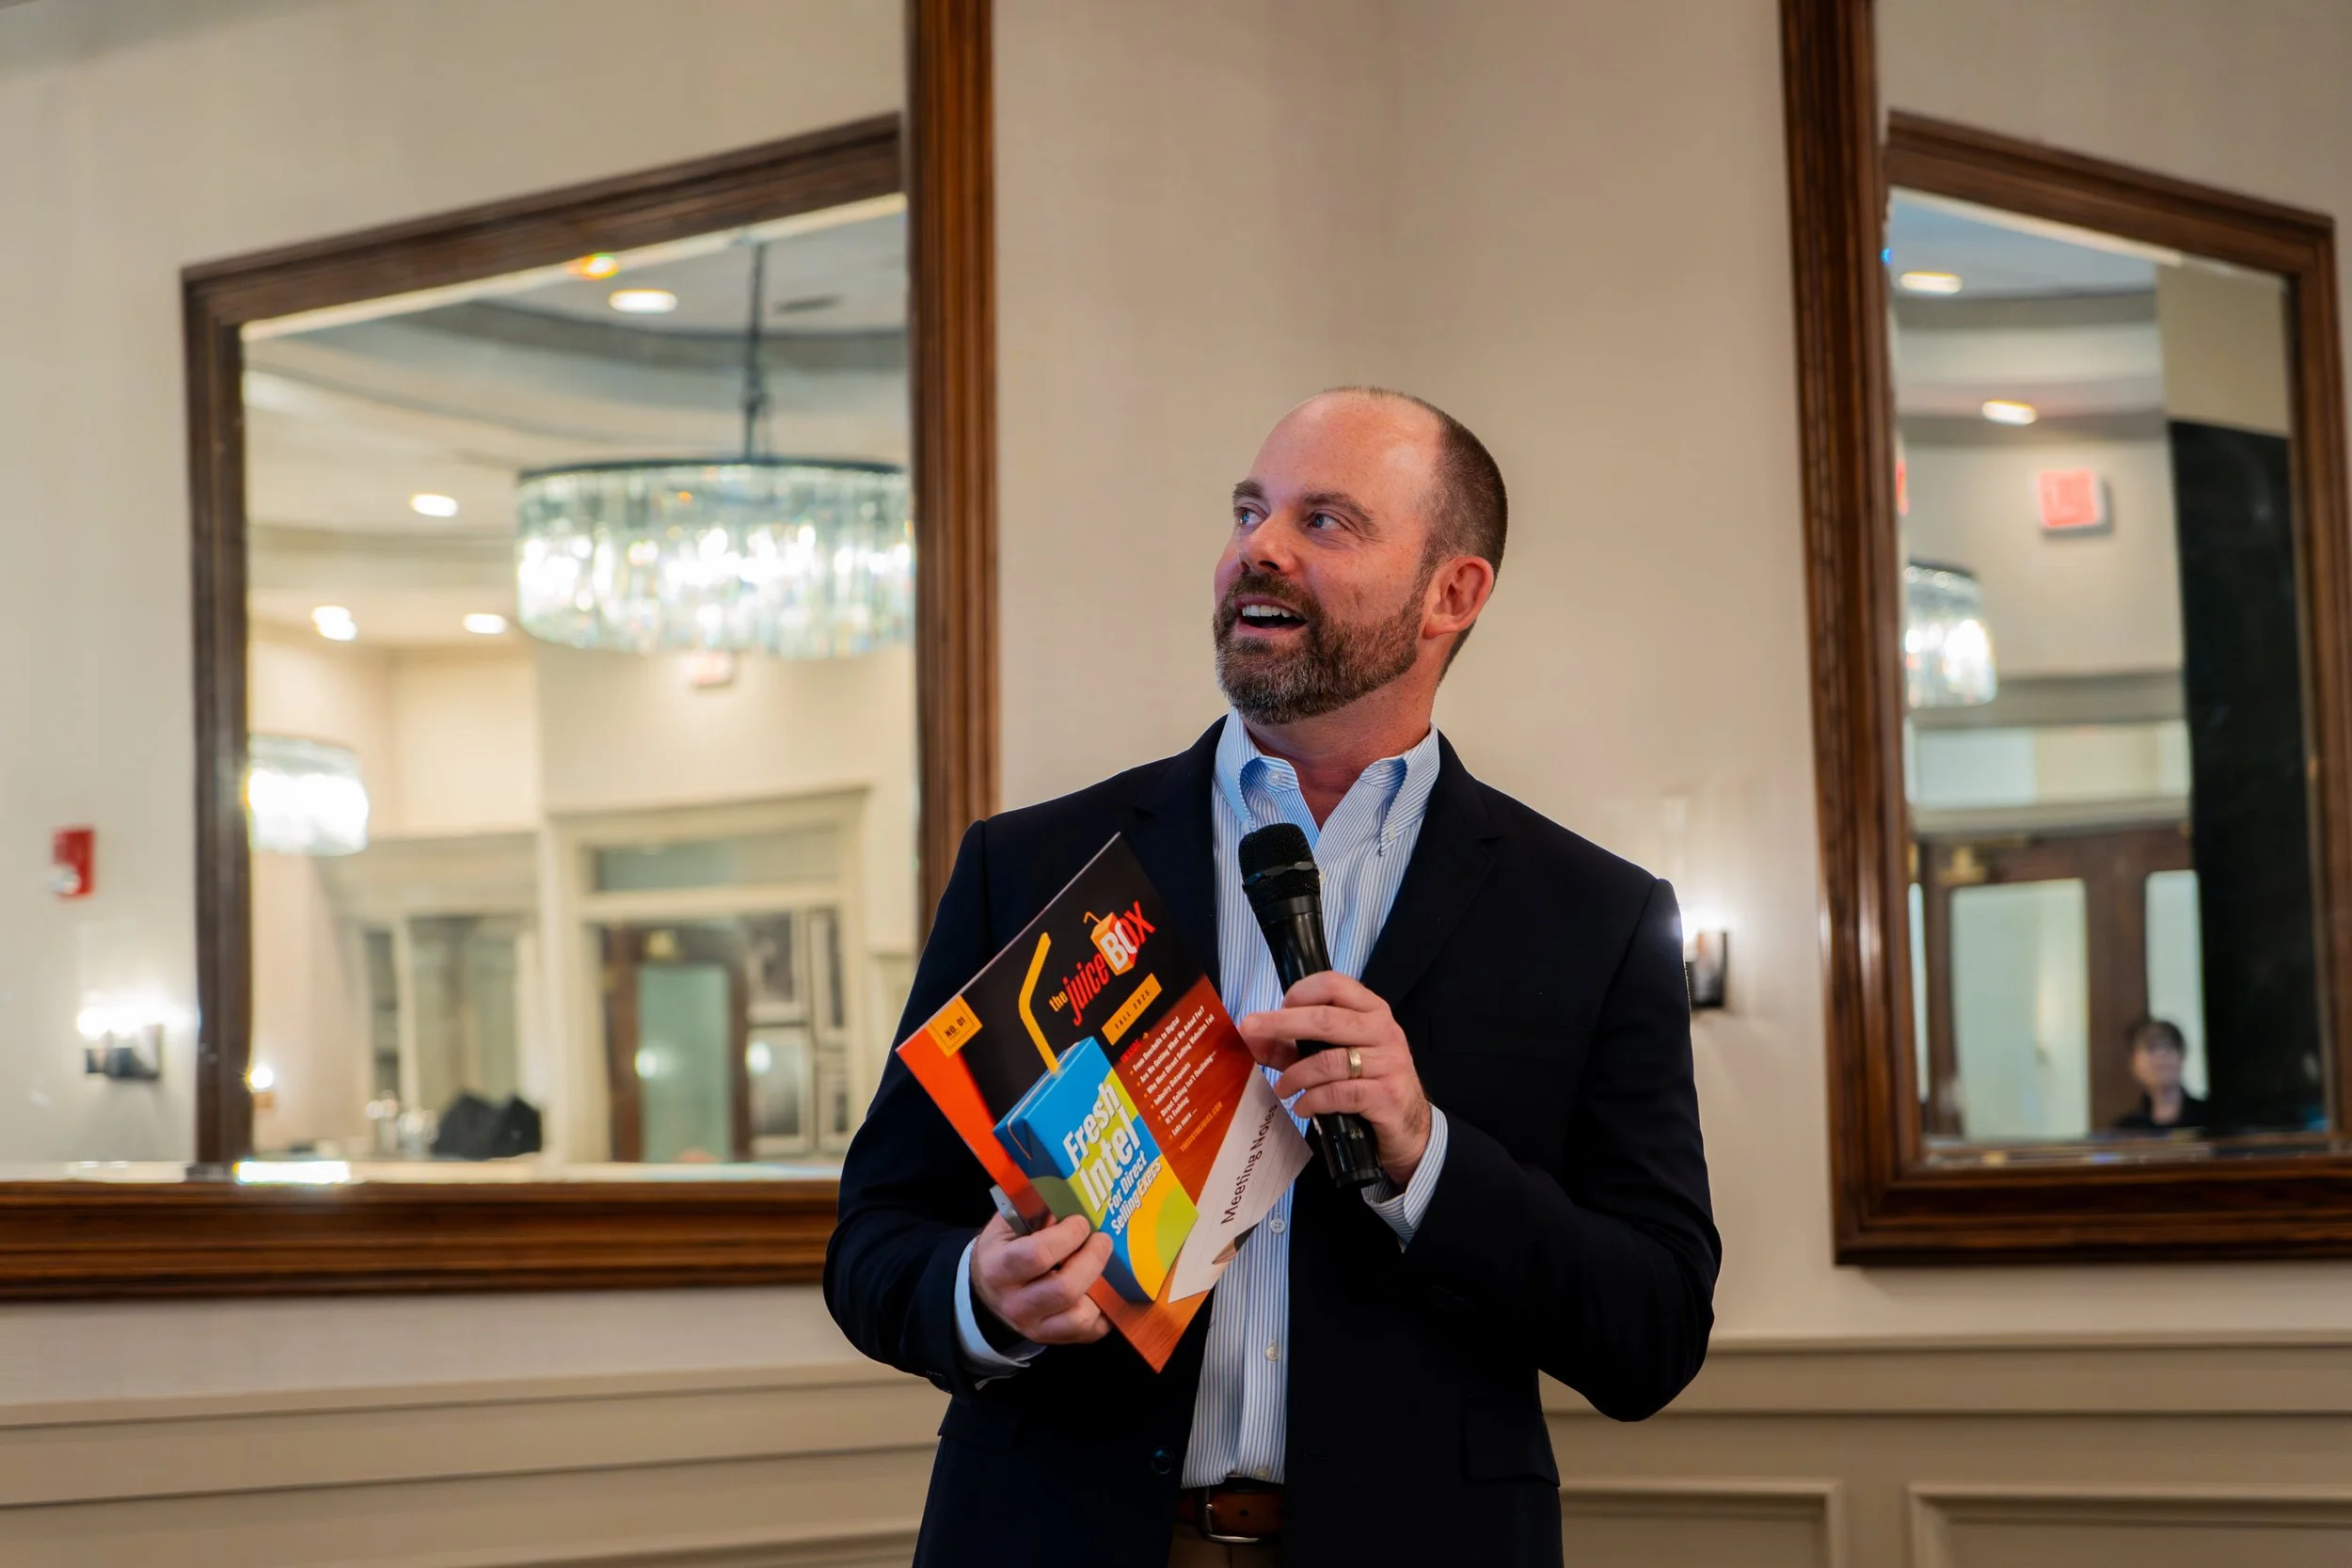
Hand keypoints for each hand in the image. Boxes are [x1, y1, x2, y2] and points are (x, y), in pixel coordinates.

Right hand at [970, 1211, 1113, 1344]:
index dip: (1067, 1236)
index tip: (1080, 1222)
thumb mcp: (1007, 1224)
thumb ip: (1035, 1208)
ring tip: (1103, 1264)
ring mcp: (1035, 1327)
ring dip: (1100, 1286)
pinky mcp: (1054, 1339)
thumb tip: (1072, 1195)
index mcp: (999, 1269)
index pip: (1037, 1255)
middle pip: (1064, 1289)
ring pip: (1080, 1316)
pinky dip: (1105, 1310)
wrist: (988, 1292)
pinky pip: (1090, 1331)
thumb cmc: (1003, 1250)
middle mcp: (1015, 1304)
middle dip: (1093, 1259)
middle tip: (1102, 1240)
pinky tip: (1103, 1288)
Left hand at [1238, 971, 1432, 1184]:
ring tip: (1282, 1089)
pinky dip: (1312, 1101)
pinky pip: (1339, 1093)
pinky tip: (1302, 1108)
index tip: (1277, 1009)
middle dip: (1281, 1023)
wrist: (1409, 1126)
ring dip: (1295, 1076)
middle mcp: (1383, 1030)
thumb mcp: (1334, 1057)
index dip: (1299, 993)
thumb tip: (1251, 1038)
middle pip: (1325, 1019)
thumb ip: (1292, 1048)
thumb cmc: (1367, 1082)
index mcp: (1371, 1010)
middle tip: (1249, 1029)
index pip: (1333, 984)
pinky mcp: (1387, 1095)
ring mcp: (1388, 1062)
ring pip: (1329, 1061)